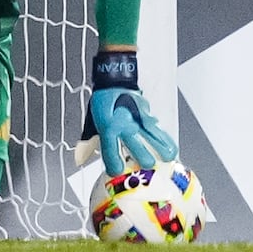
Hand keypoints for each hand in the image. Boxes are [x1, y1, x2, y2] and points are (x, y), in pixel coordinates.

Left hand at [74, 50, 178, 175]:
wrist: (114, 80)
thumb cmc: (104, 100)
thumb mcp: (91, 120)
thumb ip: (88, 141)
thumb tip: (81, 156)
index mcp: (107, 128)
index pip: (111, 151)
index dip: (114, 165)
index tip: (117, 171)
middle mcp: (124, 125)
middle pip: (137, 147)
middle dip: (143, 160)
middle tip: (146, 166)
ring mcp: (137, 119)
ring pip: (153, 137)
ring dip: (161, 149)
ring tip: (168, 158)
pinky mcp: (146, 114)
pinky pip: (157, 128)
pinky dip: (164, 138)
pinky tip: (170, 146)